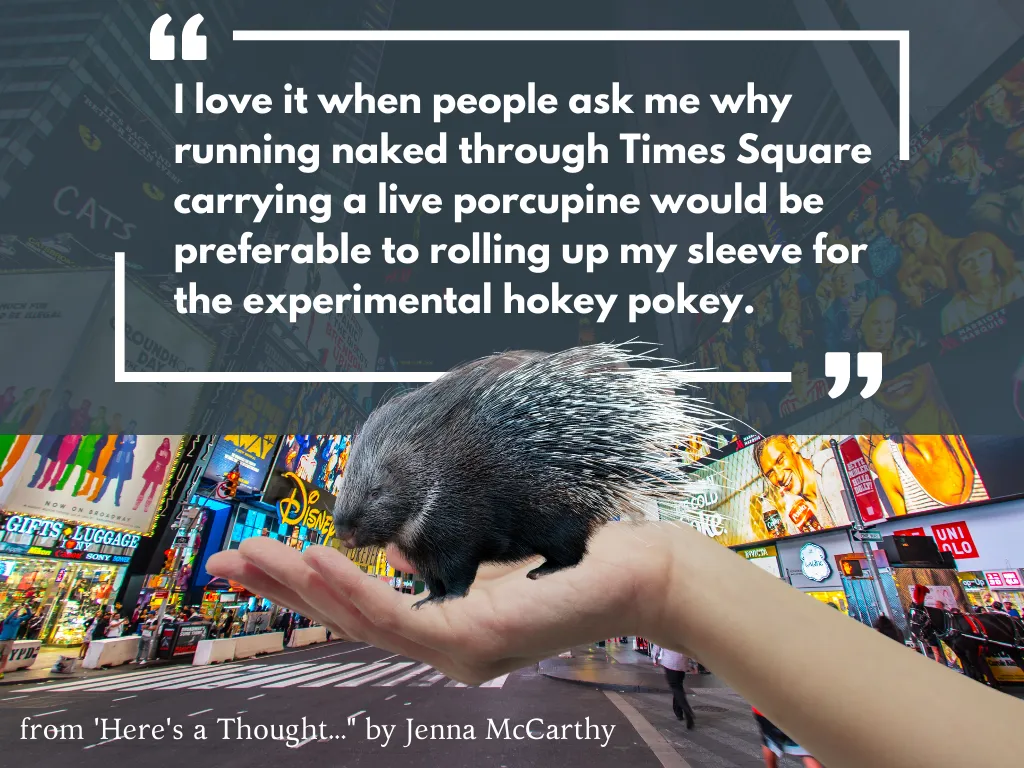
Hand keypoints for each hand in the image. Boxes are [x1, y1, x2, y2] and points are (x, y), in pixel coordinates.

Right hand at [205, 524, 671, 684]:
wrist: (636, 567)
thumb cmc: (568, 557)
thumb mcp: (485, 560)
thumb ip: (435, 564)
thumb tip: (391, 546)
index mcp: (444, 628)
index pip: (359, 608)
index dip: (301, 586)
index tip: (255, 557)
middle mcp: (444, 649)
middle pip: (346, 619)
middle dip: (281, 588)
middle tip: (223, 562)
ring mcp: (457, 652)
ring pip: (360, 621)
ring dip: (301, 586)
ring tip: (252, 557)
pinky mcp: (474, 640)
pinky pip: (398, 617)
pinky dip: (350, 589)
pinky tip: (313, 564)